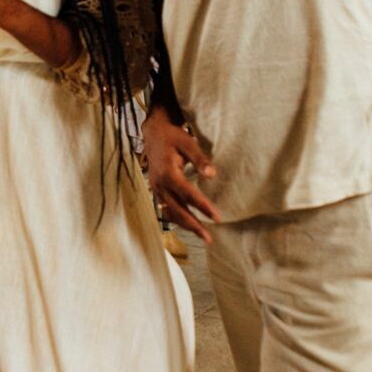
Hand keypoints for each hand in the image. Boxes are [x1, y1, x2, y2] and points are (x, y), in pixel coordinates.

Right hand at [143, 105, 218, 244]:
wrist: (154, 133)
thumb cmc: (173, 137)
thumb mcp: (188, 143)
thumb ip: (200, 159)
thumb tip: (211, 175)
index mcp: (168, 173)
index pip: (188, 194)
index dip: (203, 206)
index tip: (217, 217)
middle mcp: (160, 184)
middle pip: (178, 210)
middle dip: (194, 225)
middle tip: (209, 238)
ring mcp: (156, 189)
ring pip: (170, 213)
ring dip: (186, 225)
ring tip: (202, 235)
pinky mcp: (157, 190)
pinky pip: (166, 209)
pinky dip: (177, 219)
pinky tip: (189, 225)